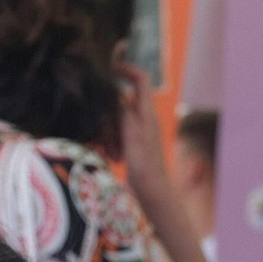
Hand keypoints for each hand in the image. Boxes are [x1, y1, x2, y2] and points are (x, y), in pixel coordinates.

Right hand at [117, 62, 171, 210]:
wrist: (154, 195)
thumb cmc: (145, 167)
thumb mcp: (131, 135)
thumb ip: (123, 111)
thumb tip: (115, 91)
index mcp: (147, 113)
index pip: (141, 79)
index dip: (126, 69)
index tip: (108, 66)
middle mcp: (144, 119)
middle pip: (121, 102)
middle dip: (109, 116)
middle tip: (108, 138)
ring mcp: (139, 132)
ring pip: (115, 121)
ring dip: (109, 134)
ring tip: (113, 154)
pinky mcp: (133, 145)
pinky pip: (116, 136)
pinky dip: (112, 144)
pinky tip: (113, 159)